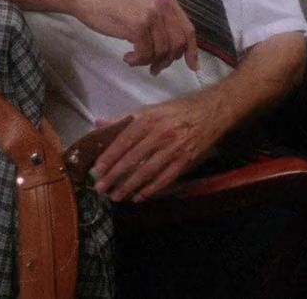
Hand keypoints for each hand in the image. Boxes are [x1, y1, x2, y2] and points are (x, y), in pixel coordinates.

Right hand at [72, 0, 197, 73]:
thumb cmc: (112, 3)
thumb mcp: (143, 4)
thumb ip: (160, 20)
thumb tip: (174, 49)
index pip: (188, 29)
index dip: (191, 50)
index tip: (192, 66)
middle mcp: (162, 4)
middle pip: (177, 43)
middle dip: (168, 60)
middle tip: (155, 68)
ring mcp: (150, 14)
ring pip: (162, 51)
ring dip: (149, 62)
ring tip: (135, 60)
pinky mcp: (137, 25)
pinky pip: (146, 53)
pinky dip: (138, 61)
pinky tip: (127, 57)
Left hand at [90, 94, 223, 201]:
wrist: (210, 113)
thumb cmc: (176, 111)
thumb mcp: (149, 109)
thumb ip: (124, 119)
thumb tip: (99, 123)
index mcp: (148, 119)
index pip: (124, 140)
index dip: (109, 156)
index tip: (96, 170)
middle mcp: (159, 134)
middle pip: (133, 158)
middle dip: (115, 175)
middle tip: (101, 188)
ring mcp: (173, 149)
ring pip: (147, 171)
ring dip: (130, 186)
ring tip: (116, 196)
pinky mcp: (185, 161)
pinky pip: (165, 179)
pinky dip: (151, 190)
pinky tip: (139, 197)